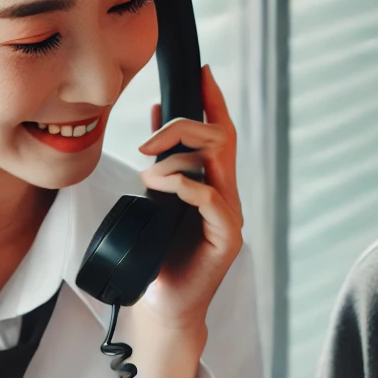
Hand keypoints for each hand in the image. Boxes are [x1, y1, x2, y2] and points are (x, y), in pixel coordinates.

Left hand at [135, 64, 241, 331]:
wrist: (162, 306)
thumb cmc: (158, 256)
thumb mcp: (154, 200)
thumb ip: (161, 162)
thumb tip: (157, 115)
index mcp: (213, 184)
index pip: (220, 132)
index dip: (212, 100)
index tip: (201, 71)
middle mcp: (227, 196)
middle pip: (220, 138)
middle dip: (183, 126)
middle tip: (147, 142)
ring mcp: (229, 217)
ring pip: (216, 161)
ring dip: (176, 157)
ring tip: (147, 176)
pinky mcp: (226, 239)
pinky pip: (210, 196)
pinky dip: (182, 184)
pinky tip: (159, 187)